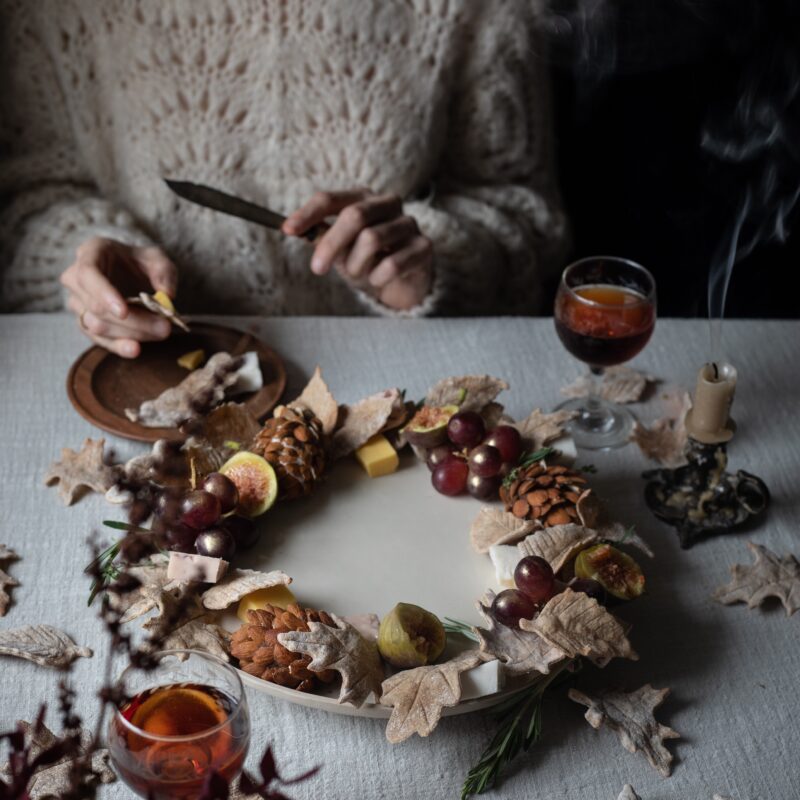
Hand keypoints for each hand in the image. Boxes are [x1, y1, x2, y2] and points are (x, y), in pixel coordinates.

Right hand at [61, 237, 177, 357]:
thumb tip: (167, 296)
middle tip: (164, 326)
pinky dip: (118, 346)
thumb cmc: (140, 261)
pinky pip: (98, 339)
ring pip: (97, 326)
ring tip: (161, 332)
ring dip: (131, 334)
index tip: (124, 312)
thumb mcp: (157, 258)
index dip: (104, 295)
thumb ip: (164, 272)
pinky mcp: (85, 322)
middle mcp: (75, 278)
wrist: (130, 270)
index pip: (88, 275)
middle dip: (133, 321)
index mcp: (91, 253)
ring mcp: (77, 302)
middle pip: (97, 307)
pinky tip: (135, 349)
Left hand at [282, 189, 432, 310]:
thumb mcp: (341, 249)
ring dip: (356, 265)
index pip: (331, 199)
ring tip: (357, 274)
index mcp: (363, 198)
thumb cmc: (369, 260)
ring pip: (372, 240)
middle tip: (317, 268)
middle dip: (331, 244)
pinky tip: (377, 280)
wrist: (405, 281)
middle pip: (354, 215)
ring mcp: (408, 224)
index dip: (308, 214)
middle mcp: (388, 204)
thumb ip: (321, 237)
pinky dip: (377, 277)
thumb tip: (292, 229)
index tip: (288, 231)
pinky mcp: (423, 247)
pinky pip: (392, 263)